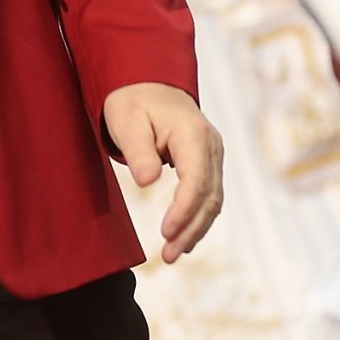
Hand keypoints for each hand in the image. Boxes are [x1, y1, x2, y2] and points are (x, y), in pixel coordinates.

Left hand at [103, 82, 224, 262]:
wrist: (147, 83)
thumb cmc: (133, 101)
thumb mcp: (126, 121)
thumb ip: (138, 151)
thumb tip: (148, 181)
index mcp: (193, 134)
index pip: (196, 180)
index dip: (183, 210)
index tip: (165, 233)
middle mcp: (210, 144)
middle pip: (209, 195)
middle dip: (190, 228)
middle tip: (167, 256)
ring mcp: (213, 153)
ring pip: (213, 199)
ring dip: (195, 229)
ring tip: (173, 254)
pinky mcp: (207, 161)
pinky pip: (209, 194)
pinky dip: (199, 218)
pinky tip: (185, 239)